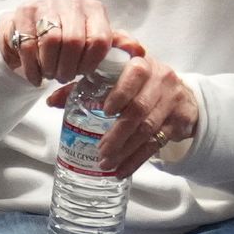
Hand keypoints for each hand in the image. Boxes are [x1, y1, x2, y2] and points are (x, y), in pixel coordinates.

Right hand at [0, 0, 137, 86]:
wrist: (31, 28)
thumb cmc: (67, 37)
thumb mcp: (94, 41)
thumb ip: (116, 45)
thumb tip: (138, 51)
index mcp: (93, 10)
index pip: (100, 39)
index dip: (90, 63)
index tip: (83, 73)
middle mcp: (71, 2)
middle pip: (74, 41)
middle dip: (68, 67)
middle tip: (64, 76)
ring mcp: (46, 4)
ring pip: (51, 42)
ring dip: (50, 67)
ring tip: (51, 74)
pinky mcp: (23, 12)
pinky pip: (28, 45)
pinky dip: (32, 68)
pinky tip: (36, 75)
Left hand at [82, 53, 200, 174]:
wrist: (182, 94)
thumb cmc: (141, 83)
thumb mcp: (117, 77)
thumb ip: (84, 86)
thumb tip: (52, 101)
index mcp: (142, 63)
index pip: (135, 74)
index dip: (121, 93)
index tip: (105, 111)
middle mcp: (161, 79)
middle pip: (139, 109)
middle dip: (118, 133)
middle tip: (101, 150)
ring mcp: (172, 101)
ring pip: (148, 129)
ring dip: (126, 149)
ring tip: (107, 163)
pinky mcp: (179, 121)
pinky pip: (157, 144)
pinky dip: (137, 159)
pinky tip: (122, 170)